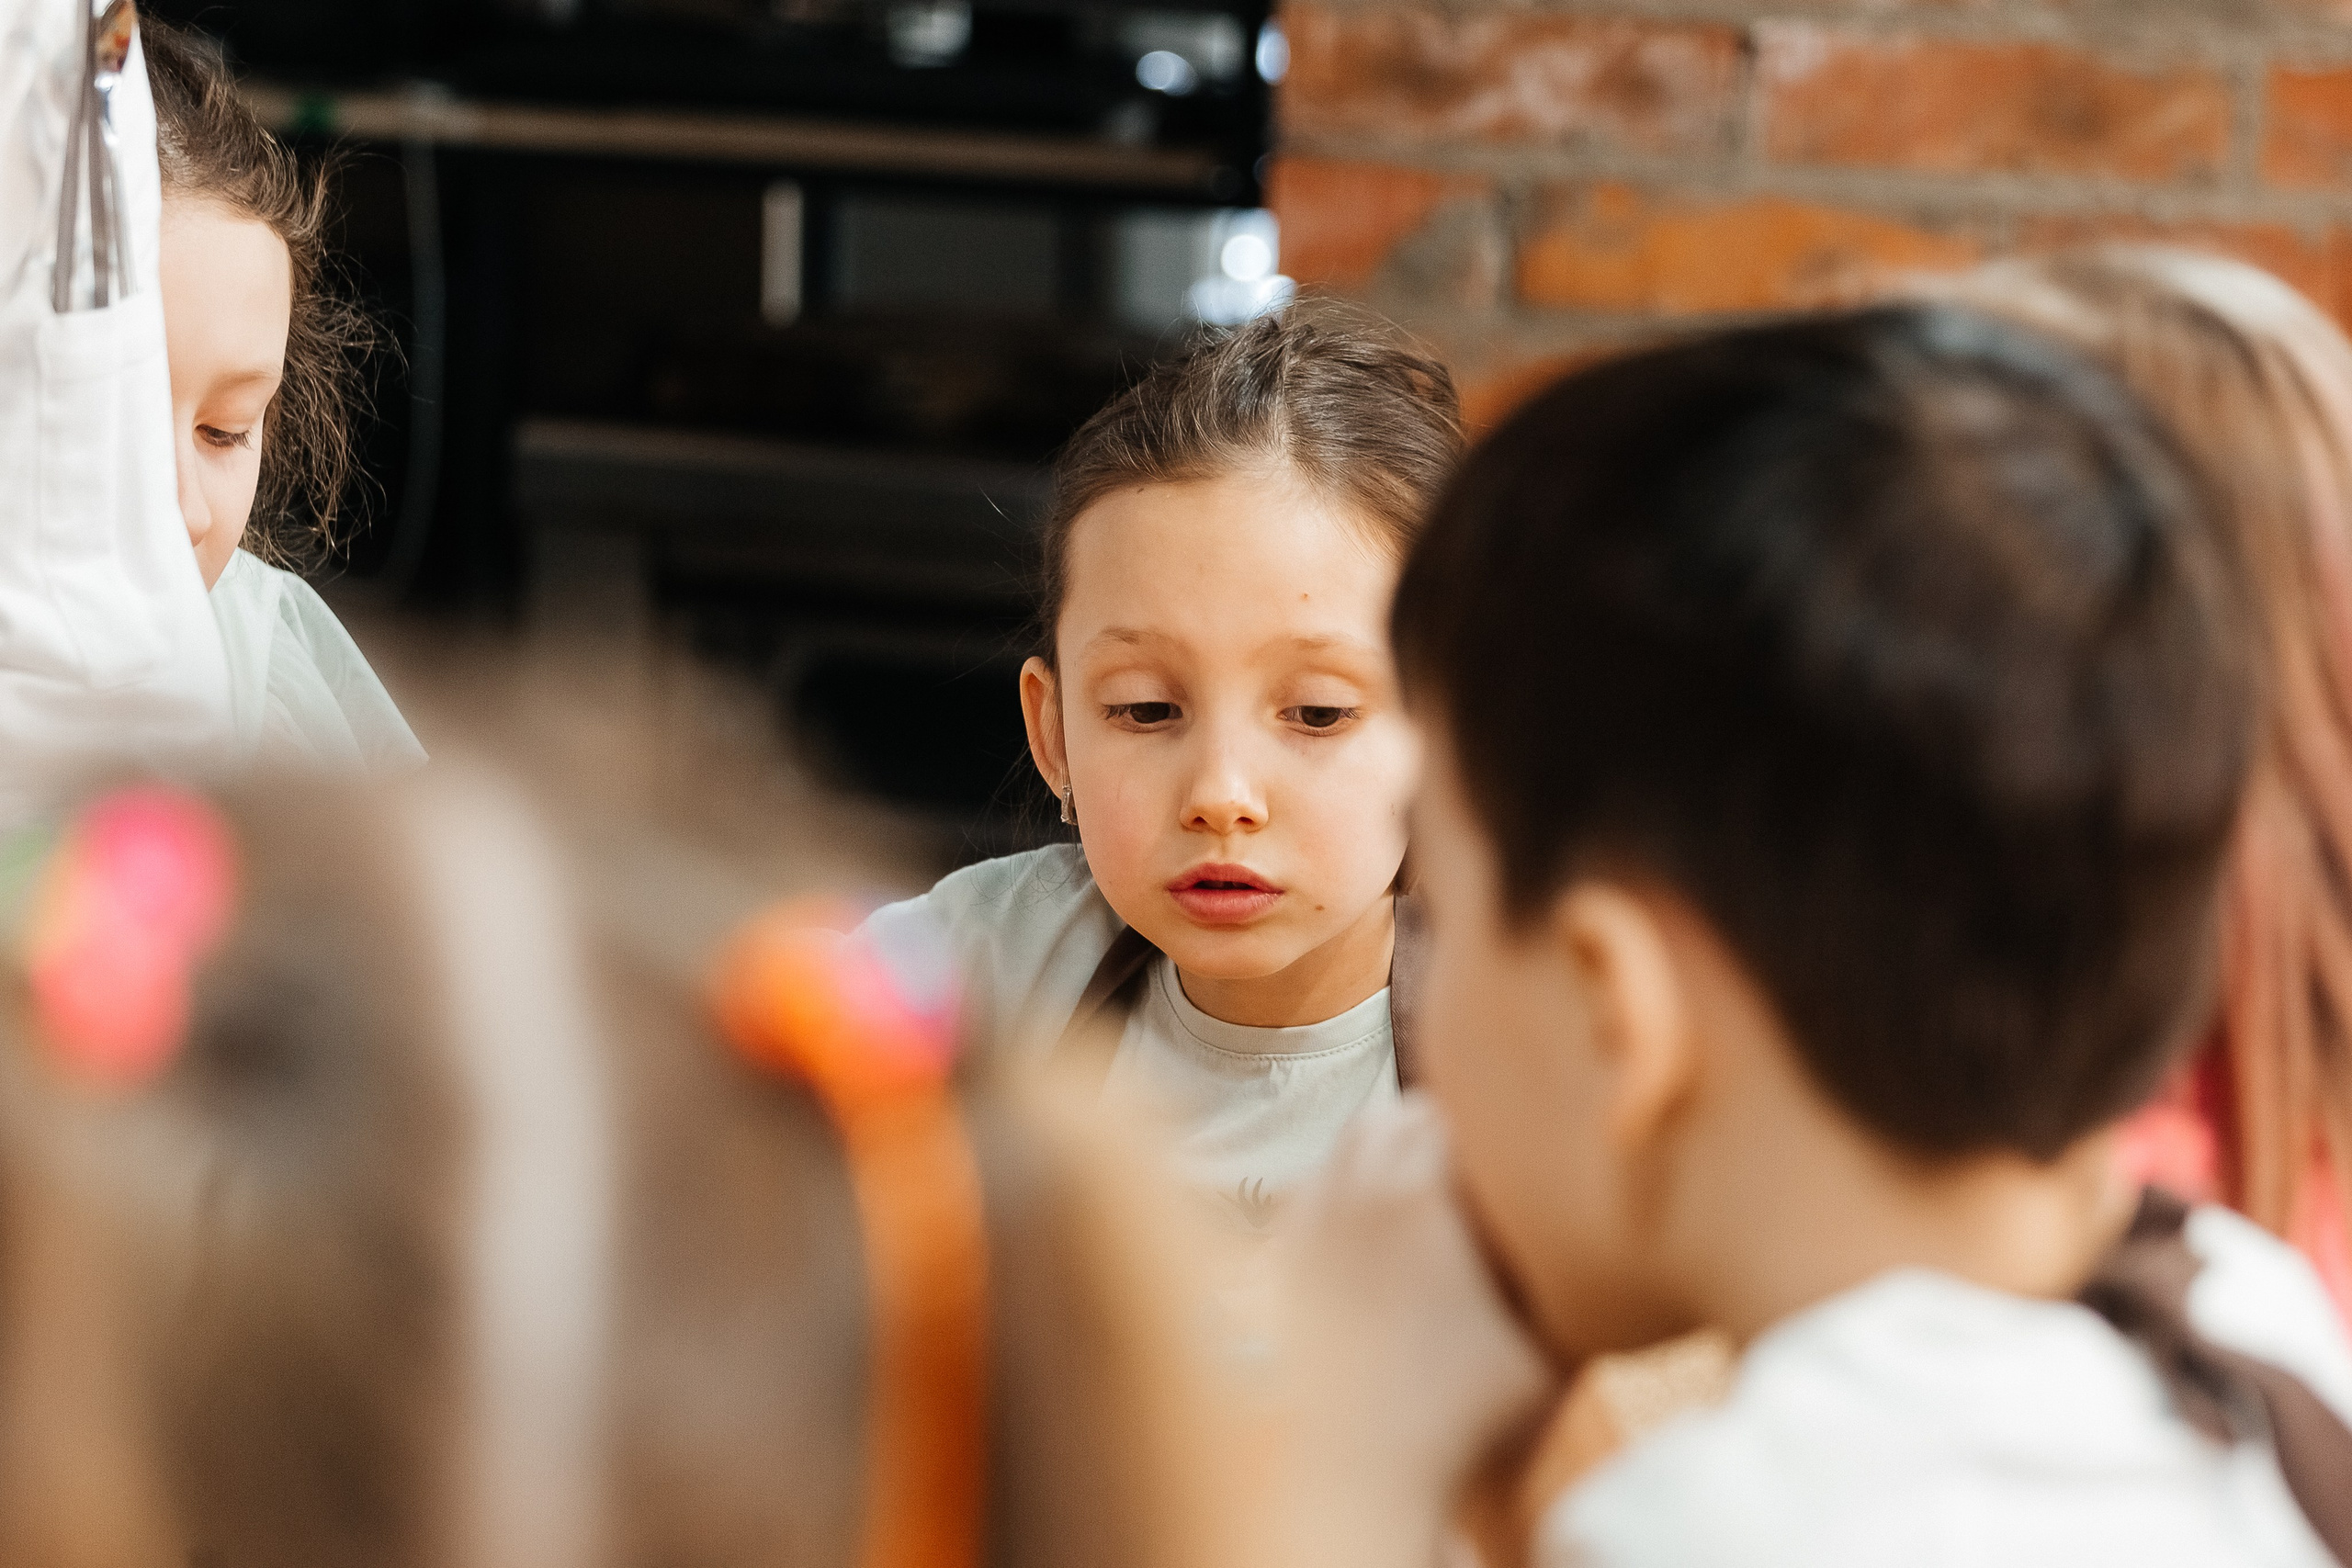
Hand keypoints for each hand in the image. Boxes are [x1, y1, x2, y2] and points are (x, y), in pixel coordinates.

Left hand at [1271, 1094, 1559, 1567]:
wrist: (1363, 1467)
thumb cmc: (1463, 1412)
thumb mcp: (1550, 1351)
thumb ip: (1580, 1288)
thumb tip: (1607, 1243)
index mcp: (1424, 1195)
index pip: (1463, 1116)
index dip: (1499, 1121)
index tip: (1524, 1137)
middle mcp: (1359, 1191)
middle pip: (1404, 1115)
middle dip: (1446, 1124)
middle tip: (1483, 1150)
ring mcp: (1315, 1221)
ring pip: (1353, 1139)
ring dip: (1393, 1142)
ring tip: (1431, 1172)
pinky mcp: (1288, 1256)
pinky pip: (1315, 1184)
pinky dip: (1348, 1179)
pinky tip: (1375, 1213)